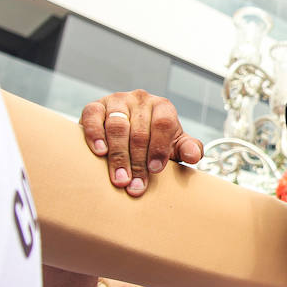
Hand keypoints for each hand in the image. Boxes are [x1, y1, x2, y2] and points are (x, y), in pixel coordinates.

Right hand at [80, 90, 202, 195]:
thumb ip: (188, 149)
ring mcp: (117, 101)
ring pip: (117, 126)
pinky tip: (100, 153)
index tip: (155, 170)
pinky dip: (96, 135)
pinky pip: (92, 117)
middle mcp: (140, 100)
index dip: (159, 147)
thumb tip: (194, 155)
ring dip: (118, 156)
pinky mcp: (95, 107)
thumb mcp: (175, 145)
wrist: (128, 132)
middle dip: (138, 162)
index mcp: (162, 107)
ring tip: (120, 179)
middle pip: (139, 130)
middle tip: (135, 186)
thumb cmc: (154, 141)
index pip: (163, 123)